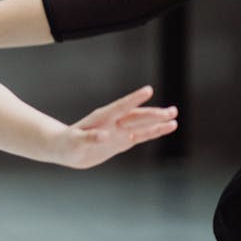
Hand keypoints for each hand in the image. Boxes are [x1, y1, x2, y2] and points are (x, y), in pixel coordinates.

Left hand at [49, 85, 177, 168]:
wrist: (65, 149)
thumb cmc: (67, 143)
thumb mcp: (76, 142)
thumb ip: (90, 138)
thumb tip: (105, 136)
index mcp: (102, 117)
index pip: (121, 106)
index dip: (134, 99)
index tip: (148, 90)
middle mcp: (113, 122)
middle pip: (136, 116)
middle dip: (154, 114)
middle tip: (172, 111)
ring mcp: (118, 131)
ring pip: (141, 125)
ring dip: (157, 122)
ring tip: (174, 117)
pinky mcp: (120, 142)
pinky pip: (139, 136)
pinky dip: (152, 133)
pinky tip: (166, 128)